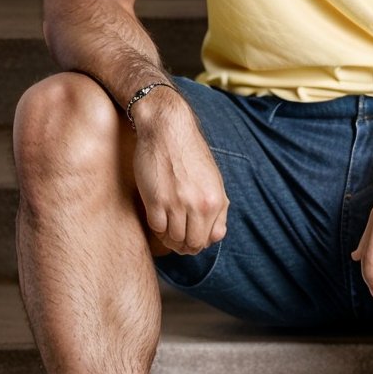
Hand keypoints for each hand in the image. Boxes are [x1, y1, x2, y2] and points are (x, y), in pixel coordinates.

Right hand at [131, 91, 228, 256]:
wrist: (168, 129)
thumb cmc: (190, 152)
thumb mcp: (213, 179)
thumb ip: (217, 207)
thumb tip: (215, 235)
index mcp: (216, 201)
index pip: (209, 239)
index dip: (199, 241)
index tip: (190, 235)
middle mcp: (199, 205)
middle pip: (191, 244)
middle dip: (184, 244)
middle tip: (175, 236)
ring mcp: (177, 204)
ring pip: (173, 239)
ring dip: (168, 237)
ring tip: (165, 225)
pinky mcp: (155, 201)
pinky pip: (157, 228)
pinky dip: (156, 228)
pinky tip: (156, 217)